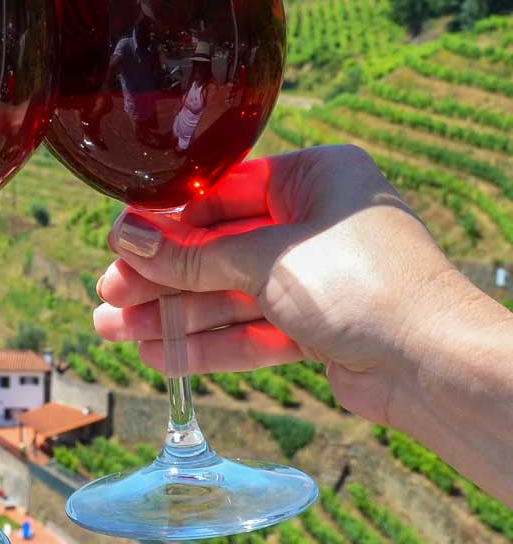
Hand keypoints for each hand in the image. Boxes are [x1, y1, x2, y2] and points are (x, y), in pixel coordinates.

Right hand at [95, 145, 473, 426]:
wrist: (435, 366)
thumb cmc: (363, 285)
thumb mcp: (265, 258)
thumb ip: (193, 254)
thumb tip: (125, 239)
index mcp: (316, 177)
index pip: (221, 193)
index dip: (166, 222)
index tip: (117, 242)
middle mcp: (317, 222)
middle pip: (220, 248)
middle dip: (162, 277)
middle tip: (107, 295)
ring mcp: (318, 277)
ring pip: (230, 294)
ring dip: (174, 315)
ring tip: (114, 331)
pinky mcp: (319, 327)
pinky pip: (251, 330)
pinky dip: (209, 344)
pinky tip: (159, 355)